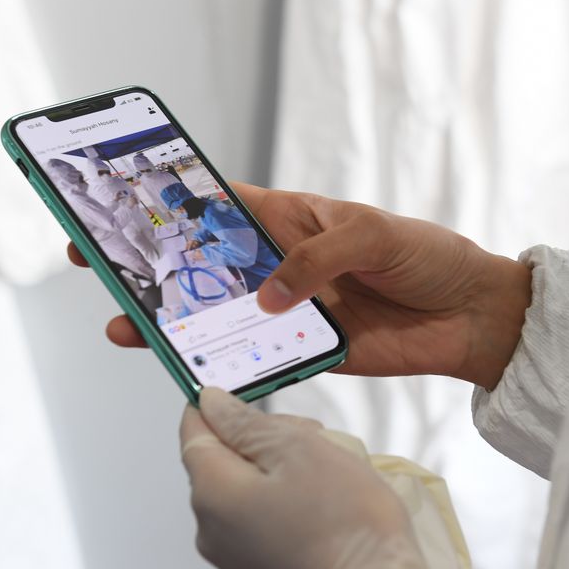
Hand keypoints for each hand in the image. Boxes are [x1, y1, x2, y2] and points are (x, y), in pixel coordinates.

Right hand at [68, 183, 530, 388]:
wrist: (469, 317)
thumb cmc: (427, 257)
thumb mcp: (373, 234)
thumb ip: (316, 256)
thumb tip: (268, 296)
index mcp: (291, 220)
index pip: (221, 206)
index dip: (172, 204)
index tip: (122, 203)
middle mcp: (281, 264)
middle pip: (204, 264)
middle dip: (153, 265)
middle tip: (99, 266)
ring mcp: (288, 311)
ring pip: (219, 315)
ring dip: (175, 320)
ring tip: (129, 325)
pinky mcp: (306, 351)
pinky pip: (256, 358)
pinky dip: (224, 363)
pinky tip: (188, 365)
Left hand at [181, 388, 429, 568]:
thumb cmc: (345, 523)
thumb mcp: (298, 449)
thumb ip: (246, 423)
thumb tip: (212, 404)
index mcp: (212, 494)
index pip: (194, 432)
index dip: (215, 406)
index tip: (241, 392)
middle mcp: (212, 532)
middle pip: (223, 462)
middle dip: (261, 439)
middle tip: (309, 435)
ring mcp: (235, 559)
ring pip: (246, 492)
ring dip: (278, 471)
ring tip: (327, 472)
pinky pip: (261, 523)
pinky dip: (284, 504)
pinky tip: (323, 505)